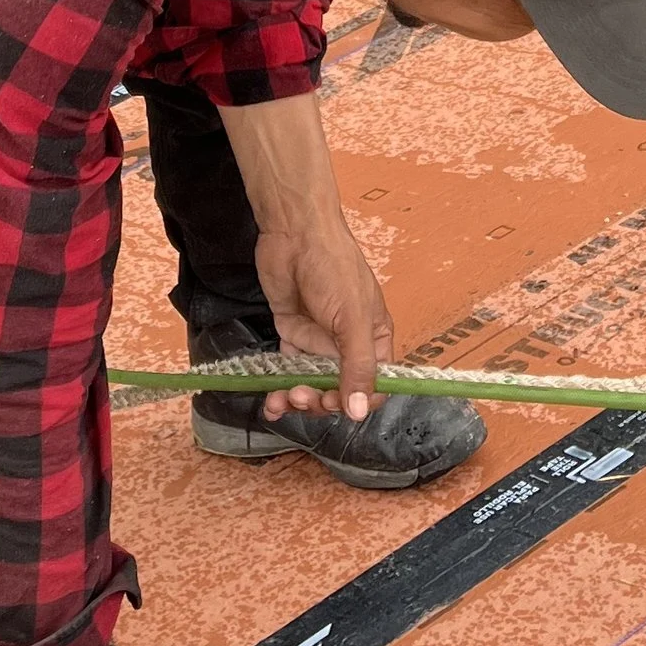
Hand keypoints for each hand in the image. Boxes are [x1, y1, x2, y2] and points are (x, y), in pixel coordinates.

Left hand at [216, 91, 391, 421]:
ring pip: (312, 384)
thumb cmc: (332, 268)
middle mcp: (348, 344)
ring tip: (283, 399)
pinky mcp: (291, 333)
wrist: (293, 232)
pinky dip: (279, 390)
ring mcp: (318, 340)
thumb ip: (356, 367)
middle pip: (339, 390)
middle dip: (321, 401)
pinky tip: (270, 402)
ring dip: (299, 400)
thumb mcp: (351, 319)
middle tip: (303, 397)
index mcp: (375, 339)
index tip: (337, 406)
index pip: (374, 385)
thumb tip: (356, 413)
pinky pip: (287, 371)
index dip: (357, 402)